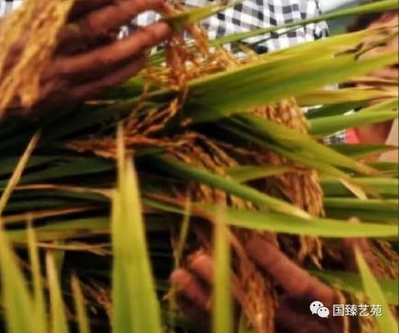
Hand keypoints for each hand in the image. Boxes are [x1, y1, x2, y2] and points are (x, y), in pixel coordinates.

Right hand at [0, 0, 170, 114]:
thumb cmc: (2, 45)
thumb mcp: (21, 15)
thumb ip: (54, 2)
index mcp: (34, 23)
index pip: (75, 2)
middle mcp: (46, 50)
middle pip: (95, 28)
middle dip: (129, 10)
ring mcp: (57, 77)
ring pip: (104, 59)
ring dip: (137, 43)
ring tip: (162, 28)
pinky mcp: (64, 98)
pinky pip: (102, 84)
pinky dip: (126, 70)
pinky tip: (144, 56)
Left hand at [171, 234, 352, 332]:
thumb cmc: (352, 318)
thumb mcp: (360, 291)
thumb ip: (353, 258)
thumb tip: (351, 219)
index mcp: (321, 306)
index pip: (296, 286)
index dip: (275, 266)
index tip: (253, 243)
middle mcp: (292, 323)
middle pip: (255, 302)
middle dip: (226, 281)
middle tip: (199, 257)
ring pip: (233, 318)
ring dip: (203, 298)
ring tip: (179, 273)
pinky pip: (222, 330)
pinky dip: (198, 314)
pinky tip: (179, 293)